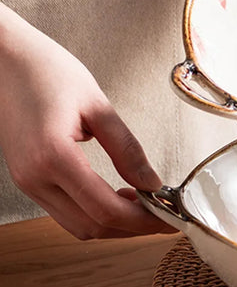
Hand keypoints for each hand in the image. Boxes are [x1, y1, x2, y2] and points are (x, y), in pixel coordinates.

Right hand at [0, 4, 173, 238]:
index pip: (106, 209)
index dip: (143, 220)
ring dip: (114, 223)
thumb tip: (152, 183)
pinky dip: (94, 212)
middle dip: (133, 228)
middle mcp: (34, 177)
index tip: (170, 218)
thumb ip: (127, 149)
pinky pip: (65, 211)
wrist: (4, 58)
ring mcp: (27, 181)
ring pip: (77, 225)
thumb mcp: (97, 105)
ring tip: (145, 205)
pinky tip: (118, 196)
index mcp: (53, 156)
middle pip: (92, 226)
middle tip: (164, 215)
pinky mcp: (27, 178)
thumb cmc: (47, 71)